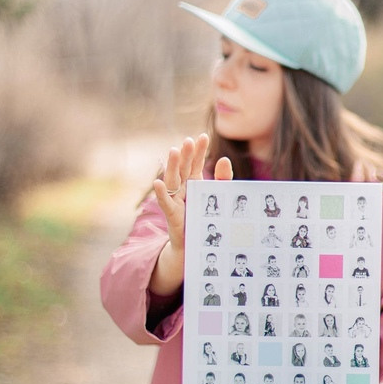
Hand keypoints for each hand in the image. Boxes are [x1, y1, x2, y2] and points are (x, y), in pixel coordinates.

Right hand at [150, 134, 232, 294]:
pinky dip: (161, 193)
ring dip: (172, 166)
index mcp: (194, 183)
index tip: (203, 136)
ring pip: (173, 181)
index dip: (199, 151)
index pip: (196, 163)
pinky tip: (158, 182)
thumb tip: (224, 159)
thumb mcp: (219, 198)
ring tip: (174, 151)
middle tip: (189, 140)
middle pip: (184, 168)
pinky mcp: (172, 215)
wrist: (197, 247)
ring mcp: (175, 200)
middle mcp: (183, 189)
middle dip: (186, 155)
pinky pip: (165, 203)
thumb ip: (223, 180)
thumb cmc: (207, 220)